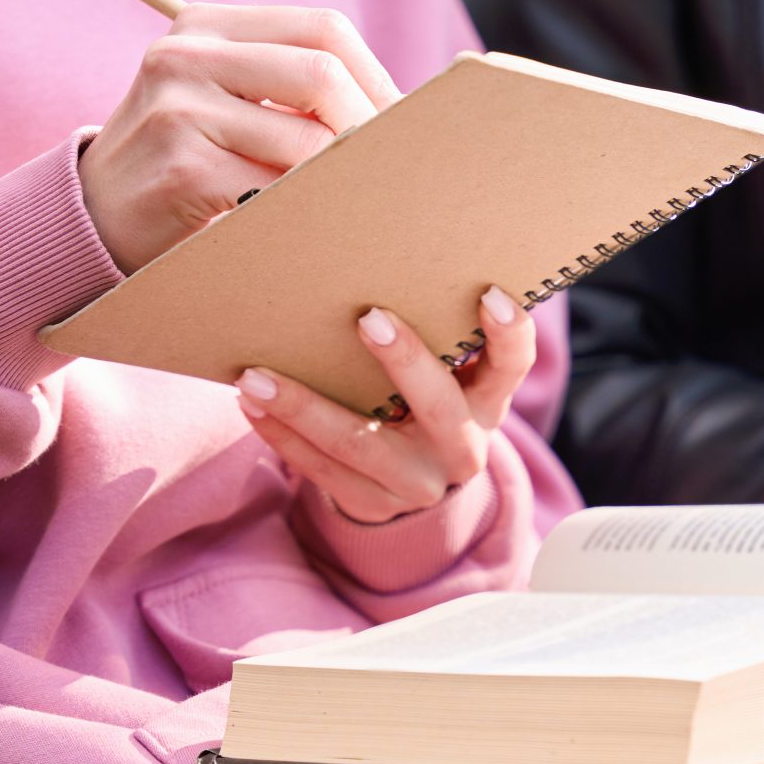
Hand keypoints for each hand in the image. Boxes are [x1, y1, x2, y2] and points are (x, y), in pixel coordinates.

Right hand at [79, 5, 401, 272]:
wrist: (93, 214)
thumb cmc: (186, 159)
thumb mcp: (227, 100)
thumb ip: (292, 88)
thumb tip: (403, 110)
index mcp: (208, 24)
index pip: (323, 28)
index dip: (378, 77)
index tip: (404, 123)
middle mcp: (186, 54)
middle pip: (321, 73)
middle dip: (371, 126)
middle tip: (391, 168)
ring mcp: (177, 108)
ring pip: (306, 138)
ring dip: (343, 176)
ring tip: (356, 198)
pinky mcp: (179, 167)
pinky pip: (275, 188)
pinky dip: (308, 208)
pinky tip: (312, 221)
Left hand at [234, 287, 537, 523]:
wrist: (417, 485)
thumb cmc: (427, 401)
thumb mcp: (453, 378)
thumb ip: (440, 337)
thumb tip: (385, 260)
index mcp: (487, 403)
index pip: (512, 365)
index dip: (509, 333)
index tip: (490, 293)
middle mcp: (461, 447)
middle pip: (438, 405)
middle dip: (404, 361)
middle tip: (368, 317)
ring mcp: (416, 483)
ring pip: (359, 445)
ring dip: (304, 408)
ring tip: (256, 376)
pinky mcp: (372, 503)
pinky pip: (321, 471)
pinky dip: (282, 436)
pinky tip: (251, 406)